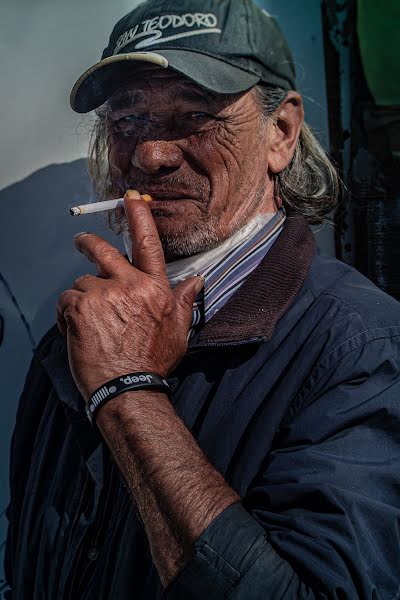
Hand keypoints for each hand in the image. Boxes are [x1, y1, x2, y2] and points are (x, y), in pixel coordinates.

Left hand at [57, 191, 202, 401]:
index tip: (130, 200)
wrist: (128, 388)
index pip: (148, 244)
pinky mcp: (81, 308)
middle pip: (103, 252)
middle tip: (81, 242)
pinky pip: (66, 301)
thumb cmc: (153, 361)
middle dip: (89, 243)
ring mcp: (104, 295)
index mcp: (154, 289)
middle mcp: (130, 286)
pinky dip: (67, 315)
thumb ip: (184, 301)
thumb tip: (197, 280)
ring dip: (83, 299)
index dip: (139, 217)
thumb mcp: (179, 331)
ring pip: (82, 284)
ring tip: (92, 325)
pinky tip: (78, 332)